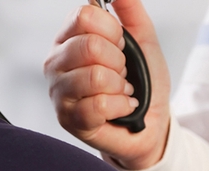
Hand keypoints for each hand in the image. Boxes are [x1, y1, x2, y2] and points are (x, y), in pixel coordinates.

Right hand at [44, 0, 171, 169]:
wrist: (152, 122)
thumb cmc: (143, 82)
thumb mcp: (143, 40)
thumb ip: (130, 10)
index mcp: (70, 37)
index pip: (84, 16)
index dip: (113, 31)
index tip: (121, 45)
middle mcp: (57, 62)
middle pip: (89, 46)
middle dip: (118, 61)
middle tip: (121, 72)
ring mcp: (59, 92)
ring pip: (94, 77)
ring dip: (120, 85)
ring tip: (120, 91)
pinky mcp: (68, 119)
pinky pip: (99, 105)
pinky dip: (121, 106)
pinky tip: (120, 107)